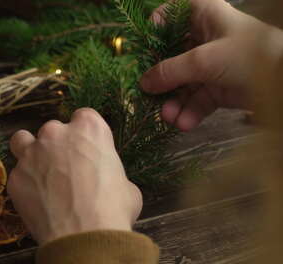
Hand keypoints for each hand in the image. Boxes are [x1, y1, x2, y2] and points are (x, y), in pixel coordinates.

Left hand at [7, 108, 141, 244]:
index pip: (84, 116)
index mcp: (89, 129)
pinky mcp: (15, 177)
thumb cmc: (112, 211)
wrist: (83, 238)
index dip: (84, 135)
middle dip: (57, 146)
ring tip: (38, 172)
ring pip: (22, 140)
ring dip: (29, 152)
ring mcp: (32, 154)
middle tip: (64, 169)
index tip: (86, 149)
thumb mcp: (126, 186)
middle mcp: (56, 134)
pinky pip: (17, 175)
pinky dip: (24, 185)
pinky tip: (36, 202)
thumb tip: (105, 183)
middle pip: (52, 130)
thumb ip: (109, 173)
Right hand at [141, 0, 282, 130]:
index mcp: (204, 16)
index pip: (171, 14)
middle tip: (146, 93)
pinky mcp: (219, 88)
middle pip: (171, 55)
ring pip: (183, 82)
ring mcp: (212, 65)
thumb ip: (170, 71)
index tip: (141, 50)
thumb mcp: (203, 60)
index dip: (154, 29)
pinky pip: (197, 100)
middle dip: (159, 78)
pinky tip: (183, 124)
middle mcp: (205, 38)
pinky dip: (189, 112)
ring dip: (173, 101)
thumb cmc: (248, 56)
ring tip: (168, 117)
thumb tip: (143, 83)